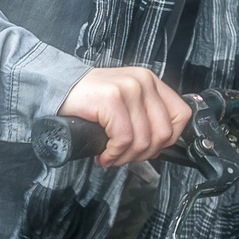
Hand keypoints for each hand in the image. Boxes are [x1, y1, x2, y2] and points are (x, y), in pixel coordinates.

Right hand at [59, 67, 189, 167]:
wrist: (57, 89)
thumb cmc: (89, 100)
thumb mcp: (125, 103)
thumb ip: (144, 118)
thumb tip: (158, 147)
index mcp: (150, 81)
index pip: (181, 115)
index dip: (168, 140)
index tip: (150, 148)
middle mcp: (143, 81)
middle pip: (164, 133)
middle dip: (144, 154)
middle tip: (125, 156)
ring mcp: (129, 88)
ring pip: (143, 140)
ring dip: (125, 157)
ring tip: (111, 155)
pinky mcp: (112, 99)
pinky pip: (124, 139)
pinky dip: (114, 153)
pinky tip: (104, 153)